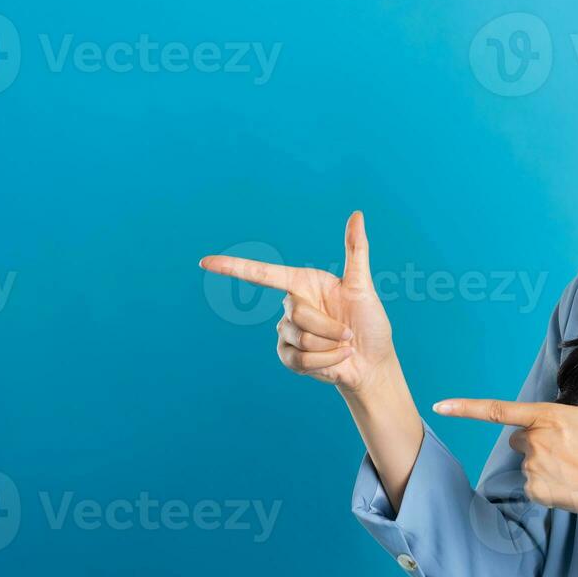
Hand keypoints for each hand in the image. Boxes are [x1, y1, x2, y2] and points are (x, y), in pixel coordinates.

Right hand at [200, 211, 394, 393]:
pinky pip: (299, 359)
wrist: (372, 362)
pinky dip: (326, 361)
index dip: (232, 268)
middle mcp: (290, 305)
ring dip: (329, 346)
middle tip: (347, 332)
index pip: (262, 274)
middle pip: (296, 313)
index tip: (205, 262)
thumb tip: (357, 214)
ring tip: (343, 346)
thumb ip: (356, 251)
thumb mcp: (363, 286)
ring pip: (300, 338)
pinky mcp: (288, 357)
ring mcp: (287, 333)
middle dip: (328, 326)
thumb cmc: (370, 322)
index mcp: (302, 283)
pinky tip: (337, 360)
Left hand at [431, 337, 577, 518]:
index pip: (497, 410)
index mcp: (547, 416)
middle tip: (568, 448)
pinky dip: (547, 485)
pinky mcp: (536, 491)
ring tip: (574, 467)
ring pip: (527, 461)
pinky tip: (570, 484)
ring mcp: (533, 467)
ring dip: (543, 463)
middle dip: (536, 441)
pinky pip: (532, 484)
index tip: (440, 405)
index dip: (465, 408)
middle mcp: (535, 441)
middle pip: (518, 438)